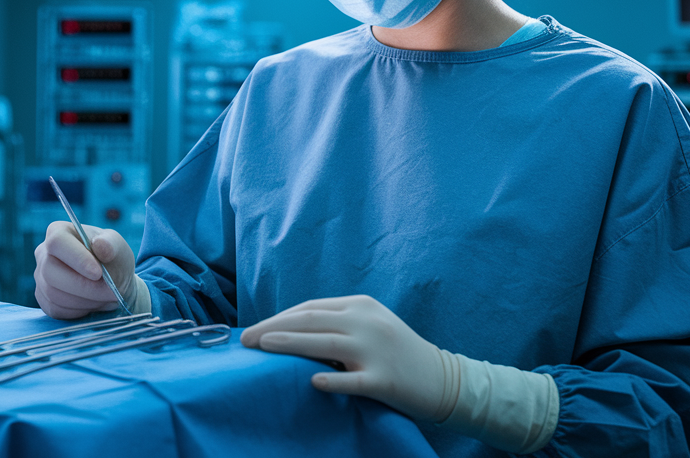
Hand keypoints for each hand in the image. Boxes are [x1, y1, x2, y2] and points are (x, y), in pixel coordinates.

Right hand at [33, 220, 136, 318]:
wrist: (113, 284)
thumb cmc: (114, 261)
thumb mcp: (119, 248)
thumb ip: (111, 245)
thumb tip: (100, 245)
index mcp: (59, 231)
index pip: (57, 242)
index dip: (77, 259)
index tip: (98, 273)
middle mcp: (43, 253)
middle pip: (51, 272)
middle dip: (84, 287)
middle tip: (111, 292)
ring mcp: (40, 277)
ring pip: (54, 294)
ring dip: (85, 300)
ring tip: (106, 297)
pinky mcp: (44, 298)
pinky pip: (55, 309)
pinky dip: (79, 310)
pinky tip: (94, 303)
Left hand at [240, 295, 449, 420]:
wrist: (443, 378)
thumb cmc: (397, 352)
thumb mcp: (370, 325)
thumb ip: (338, 323)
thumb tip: (289, 330)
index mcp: (361, 306)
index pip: (310, 307)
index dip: (279, 317)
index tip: (255, 329)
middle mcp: (367, 322)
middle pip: (311, 320)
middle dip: (274, 328)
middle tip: (246, 340)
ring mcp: (377, 350)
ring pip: (325, 344)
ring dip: (289, 344)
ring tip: (262, 348)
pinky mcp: (385, 379)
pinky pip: (352, 380)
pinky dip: (330, 380)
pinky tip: (310, 383)